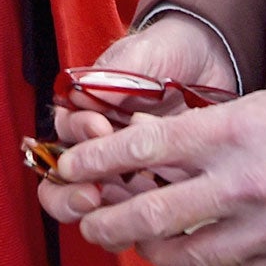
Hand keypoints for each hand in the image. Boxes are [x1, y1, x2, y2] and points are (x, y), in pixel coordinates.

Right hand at [37, 16, 235, 223]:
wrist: (209, 55)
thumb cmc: (164, 51)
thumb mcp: (137, 57)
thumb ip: (109, 78)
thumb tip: (82, 98)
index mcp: (80, 115)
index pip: (57, 143)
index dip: (73, 143)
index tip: (99, 128)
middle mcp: (96, 147)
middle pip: (63, 187)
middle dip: (69, 197)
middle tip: (92, 195)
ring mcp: (124, 168)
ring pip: (98, 207)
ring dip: (109, 211)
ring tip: (138, 197)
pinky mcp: (155, 182)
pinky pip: (141, 210)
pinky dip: (147, 215)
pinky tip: (164, 204)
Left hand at [56, 84, 265, 265]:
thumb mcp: (262, 104)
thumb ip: (209, 126)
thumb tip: (152, 144)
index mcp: (232, 131)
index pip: (146, 146)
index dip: (98, 159)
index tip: (71, 167)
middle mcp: (242, 181)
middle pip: (152, 213)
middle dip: (107, 223)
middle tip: (89, 225)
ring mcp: (264, 226)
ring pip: (185, 256)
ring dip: (153, 252)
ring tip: (141, 243)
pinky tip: (203, 254)